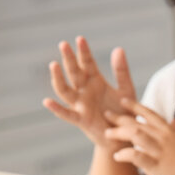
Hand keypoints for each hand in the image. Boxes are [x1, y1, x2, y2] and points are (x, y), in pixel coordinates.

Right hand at [43, 36, 135, 150]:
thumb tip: (118, 48)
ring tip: (54, 65)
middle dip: (69, 59)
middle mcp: (85, 91)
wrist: (125, 135)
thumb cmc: (124, 112)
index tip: (80, 39)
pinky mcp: (81, 120)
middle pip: (74, 73)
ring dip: (58, 78)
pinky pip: (67, 114)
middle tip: (64, 44)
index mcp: (96, 82)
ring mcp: (81, 105)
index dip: (84, 52)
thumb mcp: (126, 90)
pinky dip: (57, 109)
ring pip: (66, 90)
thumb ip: (122, 72)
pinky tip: (47, 102)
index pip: (88, 63)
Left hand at [104, 99, 174, 174]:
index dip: (135, 106)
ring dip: (119, 133)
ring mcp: (159, 150)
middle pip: (137, 122)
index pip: (150, 113)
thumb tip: (173, 120)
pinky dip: (124, 154)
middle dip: (120, 118)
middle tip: (107, 115)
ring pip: (134, 134)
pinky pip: (135, 155)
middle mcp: (163, 137)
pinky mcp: (156, 165)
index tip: (123, 101)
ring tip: (108, 134)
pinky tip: (117, 156)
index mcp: (170, 131)